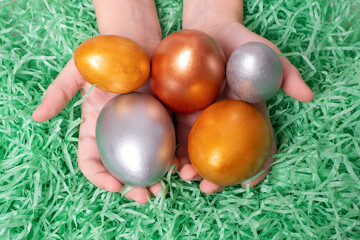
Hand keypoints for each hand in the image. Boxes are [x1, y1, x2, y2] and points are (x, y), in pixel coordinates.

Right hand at [32, 0, 167, 203]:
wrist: (138, 44)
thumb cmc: (106, 56)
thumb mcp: (78, 71)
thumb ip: (59, 93)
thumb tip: (37, 117)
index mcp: (95, 128)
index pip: (91, 160)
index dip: (99, 177)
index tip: (115, 186)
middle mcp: (117, 134)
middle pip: (120, 168)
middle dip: (130, 186)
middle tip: (145, 197)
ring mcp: (140, 130)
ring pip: (144, 162)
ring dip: (152, 179)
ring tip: (162, 189)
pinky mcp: (161, 123)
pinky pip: (165, 146)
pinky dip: (170, 160)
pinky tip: (179, 167)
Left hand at [177, 0, 313, 192]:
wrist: (208, 29)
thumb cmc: (241, 43)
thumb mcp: (265, 54)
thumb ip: (285, 73)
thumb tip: (308, 96)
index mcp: (248, 116)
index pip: (257, 148)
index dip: (257, 168)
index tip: (250, 184)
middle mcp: (226, 124)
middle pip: (225, 157)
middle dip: (217, 177)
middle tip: (207, 187)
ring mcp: (203, 120)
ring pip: (199, 152)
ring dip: (191, 168)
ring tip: (182, 175)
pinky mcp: (181, 112)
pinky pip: (177, 135)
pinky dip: (173, 149)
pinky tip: (166, 159)